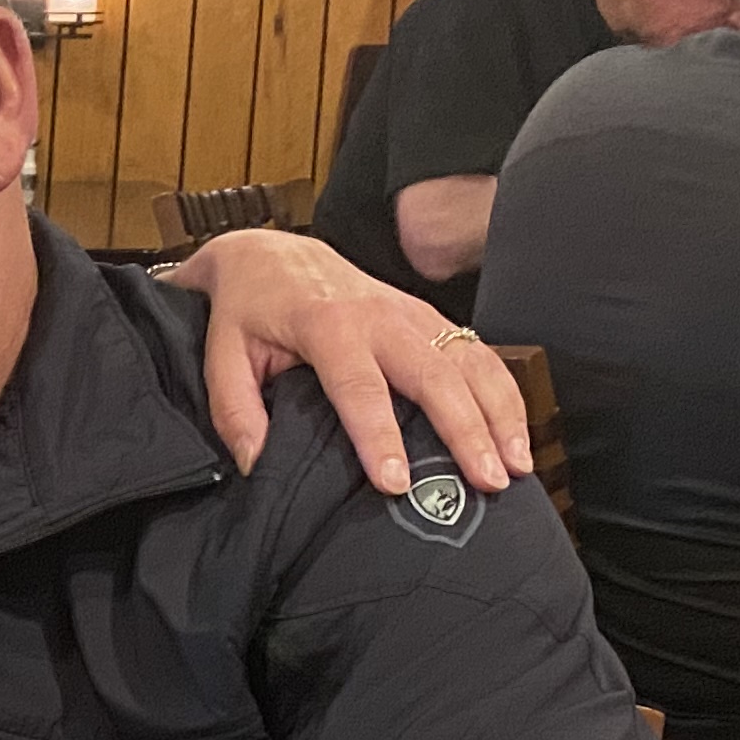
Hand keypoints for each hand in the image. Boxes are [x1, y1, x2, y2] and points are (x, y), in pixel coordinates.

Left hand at [166, 228, 524, 495]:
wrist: (273, 256)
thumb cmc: (248, 311)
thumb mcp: (222, 354)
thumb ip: (235, 410)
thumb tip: (256, 464)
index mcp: (325, 324)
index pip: (358, 386)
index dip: (378, 436)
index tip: (395, 483)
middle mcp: (380, 316)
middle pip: (434, 375)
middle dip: (464, 430)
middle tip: (485, 482)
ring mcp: (414, 314)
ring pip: (470, 363)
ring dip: (499, 414)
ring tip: (515, 466)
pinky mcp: (432, 319)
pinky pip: (479, 355)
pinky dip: (505, 394)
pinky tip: (517, 435)